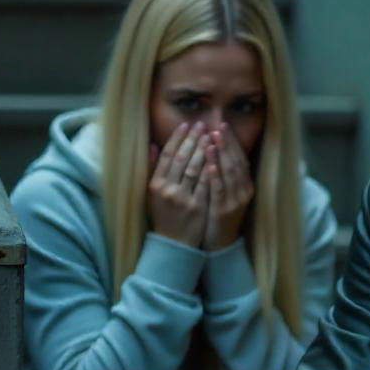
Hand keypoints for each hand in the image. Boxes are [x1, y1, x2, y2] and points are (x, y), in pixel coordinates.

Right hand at [147, 122, 209, 246]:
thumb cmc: (163, 216)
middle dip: (193, 139)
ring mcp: (183, 198)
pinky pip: (206, 184)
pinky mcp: (198, 207)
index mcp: (155, 184)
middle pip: (182, 158)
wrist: (174, 244)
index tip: (186, 125)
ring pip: (194, 168)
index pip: (167, 155)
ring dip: (204, 150)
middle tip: (202, 125)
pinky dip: (212, 169)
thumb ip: (153, 169)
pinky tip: (218, 156)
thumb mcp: (152, 193)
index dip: (177, 138)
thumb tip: (154, 146)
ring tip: (211, 135)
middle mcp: (168, 189)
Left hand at [203, 126, 254, 250]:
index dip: (232, 142)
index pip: (240, 159)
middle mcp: (243, 192)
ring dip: (221, 155)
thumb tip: (215, 151)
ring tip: (213, 139)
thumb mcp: (225, 194)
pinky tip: (209, 164)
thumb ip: (223, 175)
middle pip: (236, 163)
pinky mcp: (223, 211)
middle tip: (218, 127)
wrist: (220, 244)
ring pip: (229, 174)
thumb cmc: (218, 216)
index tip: (223, 126)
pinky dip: (215, 176)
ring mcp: (234, 202)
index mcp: (245, 186)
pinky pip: (219, 190)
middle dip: (227, 144)